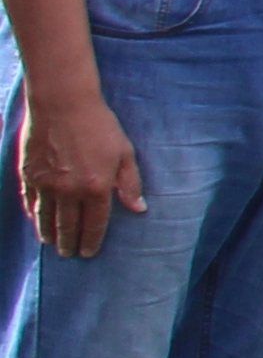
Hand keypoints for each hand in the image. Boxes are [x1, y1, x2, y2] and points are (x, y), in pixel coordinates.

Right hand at [18, 80, 142, 259]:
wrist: (62, 103)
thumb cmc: (100, 125)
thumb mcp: (124, 152)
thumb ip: (130, 183)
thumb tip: (139, 209)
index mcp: (96, 188)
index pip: (94, 224)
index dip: (92, 241)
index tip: (89, 253)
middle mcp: (69, 191)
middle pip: (68, 226)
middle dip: (69, 243)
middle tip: (69, 254)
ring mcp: (45, 183)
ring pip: (45, 218)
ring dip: (48, 233)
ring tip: (51, 244)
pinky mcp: (28, 174)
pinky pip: (30, 201)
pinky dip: (33, 214)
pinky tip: (36, 220)